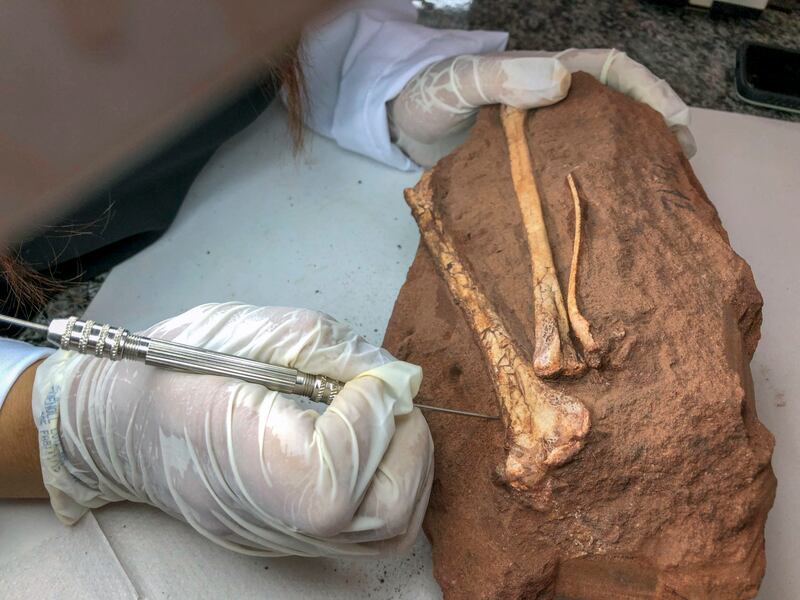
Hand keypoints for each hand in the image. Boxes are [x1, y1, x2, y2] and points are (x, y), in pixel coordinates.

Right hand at [32, 303, 432, 556]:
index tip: (361, 376)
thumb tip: (394, 376)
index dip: (368, 413)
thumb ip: (324, 347)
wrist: (122, 421)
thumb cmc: (173, 368)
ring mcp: (284, 537)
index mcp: (243, 461)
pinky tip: (372, 440)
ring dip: (409, 462)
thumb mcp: (243, 331)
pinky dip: (394, 480)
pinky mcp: (297, 537)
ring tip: (382, 416)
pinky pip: (373, 527)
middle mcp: (268, 518)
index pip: (337, 473)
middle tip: (389, 397)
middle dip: (408, 442)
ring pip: (390, 528)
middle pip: (382, 515)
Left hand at [388, 48, 694, 166]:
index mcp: (545, 76)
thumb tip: (560, 81)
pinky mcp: (525, 170)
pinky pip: (566, 176)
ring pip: (595, 147)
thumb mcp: (463, 81)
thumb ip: (504, 78)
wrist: (396, 127)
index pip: (611, 74)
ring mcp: (540, 140)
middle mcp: (551, 106)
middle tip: (675, 170)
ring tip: (649, 195)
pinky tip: (599, 215)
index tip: (676, 125)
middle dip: (650, 135)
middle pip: (614, 113)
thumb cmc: (428, 95)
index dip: (649, 95)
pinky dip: (588, 190)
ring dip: (625, 164)